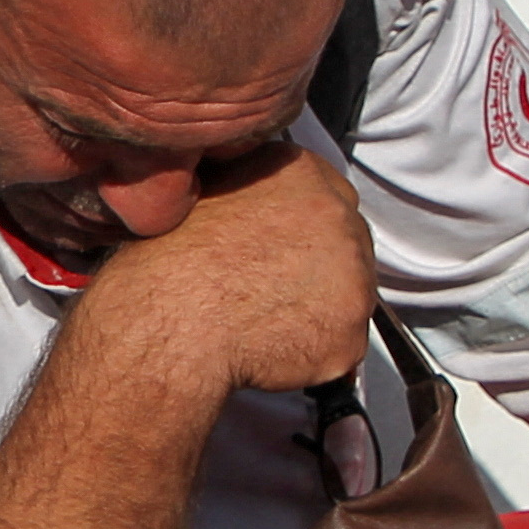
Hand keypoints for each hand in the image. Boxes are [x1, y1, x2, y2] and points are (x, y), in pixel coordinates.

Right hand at [94, 138, 374, 397]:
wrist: (173, 316)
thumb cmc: (174, 258)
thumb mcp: (208, 188)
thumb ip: (252, 189)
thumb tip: (254, 206)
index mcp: (303, 172)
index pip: (330, 194)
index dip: (306, 229)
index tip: (286, 249)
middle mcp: (340, 217)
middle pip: (348, 244)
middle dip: (320, 268)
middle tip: (275, 290)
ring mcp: (354, 276)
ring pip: (349, 297)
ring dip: (320, 311)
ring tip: (266, 322)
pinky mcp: (350, 333)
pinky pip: (339, 348)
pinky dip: (314, 355)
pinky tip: (272, 350)